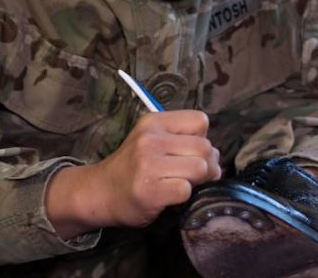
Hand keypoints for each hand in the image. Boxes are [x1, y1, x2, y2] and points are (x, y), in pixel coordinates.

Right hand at [46, 110, 220, 238]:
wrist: (100, 192)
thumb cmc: (132, 167)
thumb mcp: (151, 140)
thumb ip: (182, 140)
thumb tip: (217, 158)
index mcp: (153, 121)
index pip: (200, 120)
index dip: (201, 139)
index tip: (189, 153)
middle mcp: (150, 139)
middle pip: (204, 147)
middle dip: (207, 165)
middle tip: (192, 175)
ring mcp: (148, 164)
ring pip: (200, 168)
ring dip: (197, 181)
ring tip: (181, 184)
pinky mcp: (150, 190)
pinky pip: (186, 190)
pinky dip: (183, 196)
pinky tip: (169, 195)